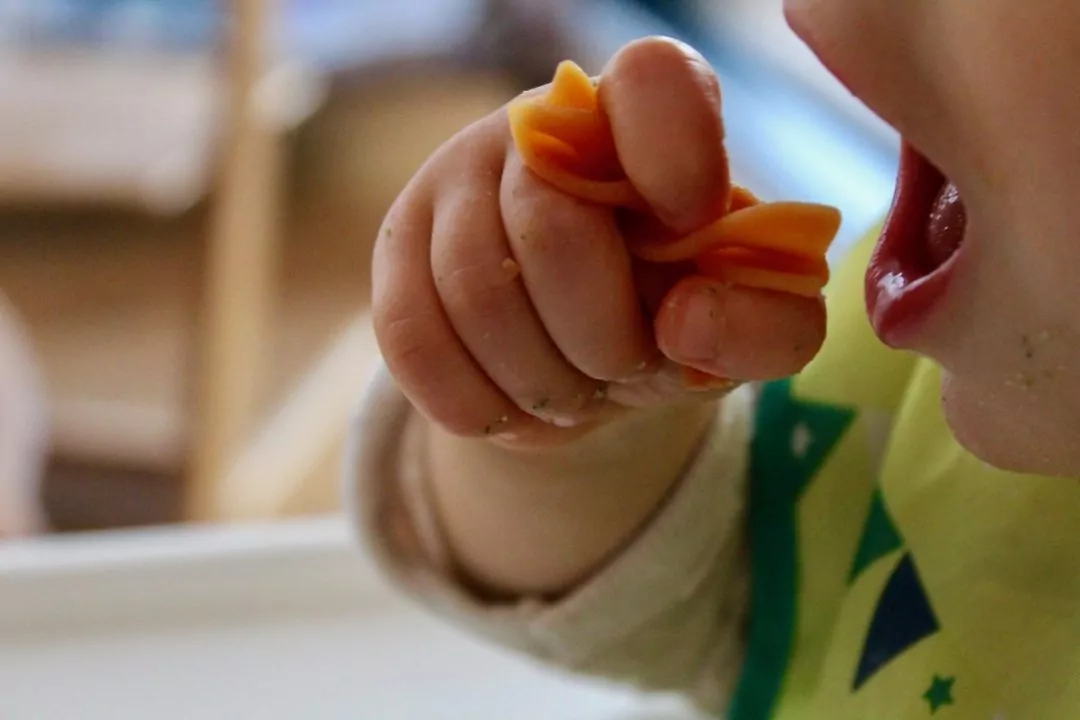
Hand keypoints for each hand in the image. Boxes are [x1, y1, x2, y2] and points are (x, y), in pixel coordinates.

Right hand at [372, 37, 824, 446]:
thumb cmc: (676, 310)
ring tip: (575, 394)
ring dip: (541, 383)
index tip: (692, 223)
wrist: (582, 344)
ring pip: (476, 291)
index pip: (653, 81)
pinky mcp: (397, 244)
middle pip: (552, 229)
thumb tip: (684, 322)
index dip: (676, 154)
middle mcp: (540, 124)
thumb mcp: (744, 323)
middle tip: (625, 369)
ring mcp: (455, 176)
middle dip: (603, 342)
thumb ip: (771, 326)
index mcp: (647, 113)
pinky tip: (514, 407)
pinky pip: (413, 338)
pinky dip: (478, 403)